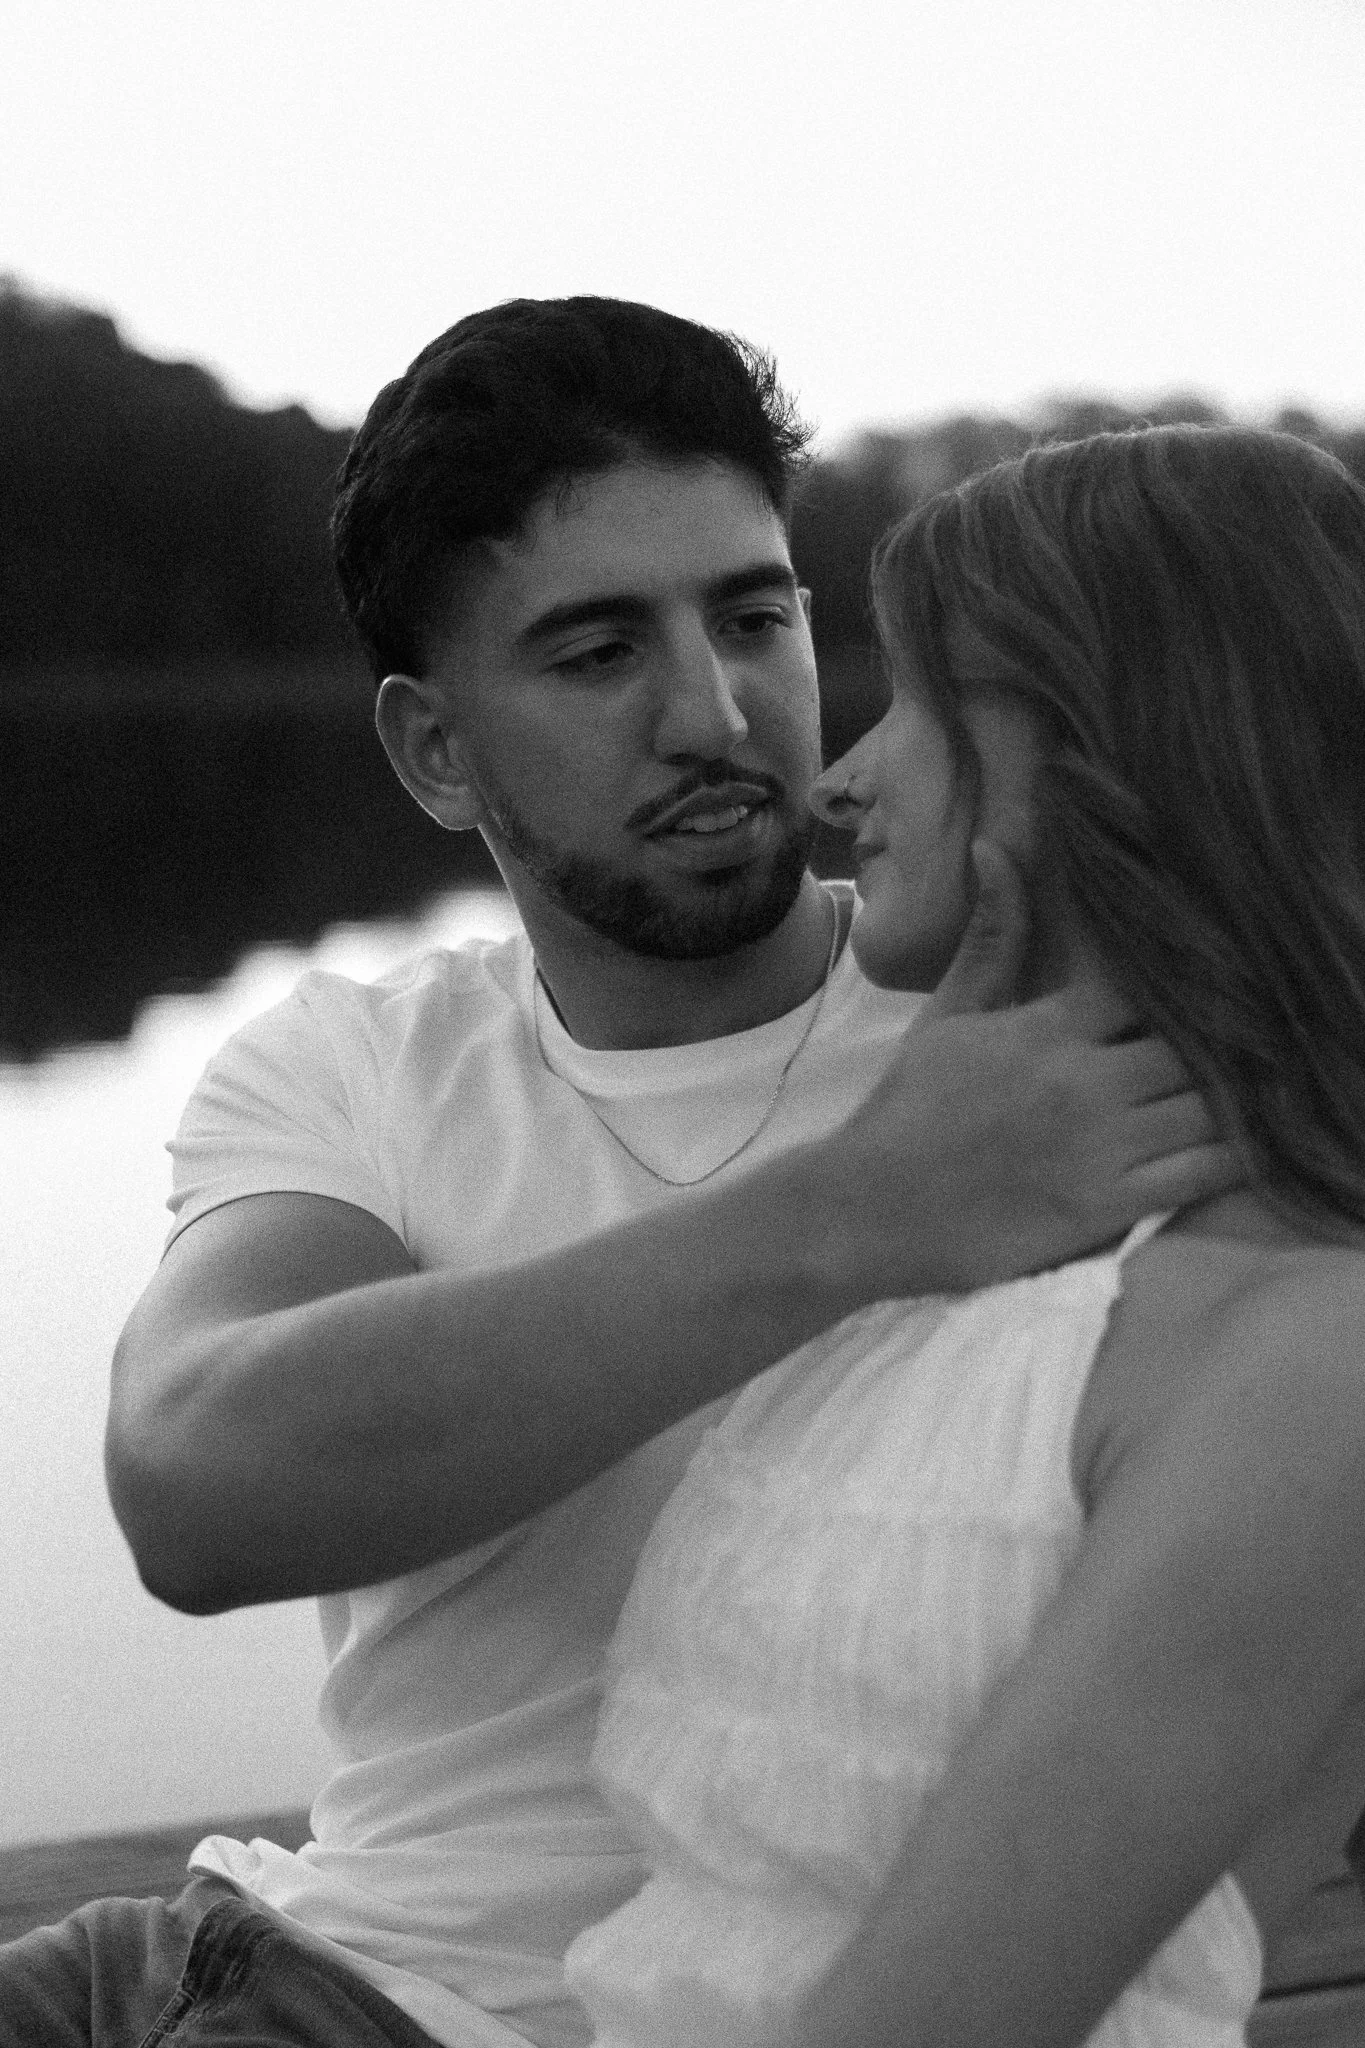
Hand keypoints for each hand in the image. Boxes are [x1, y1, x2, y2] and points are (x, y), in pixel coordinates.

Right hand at [824, 841, 1241, 1294]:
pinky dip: (1234, 1157)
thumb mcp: (949, 1015)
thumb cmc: (910, 1108)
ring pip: (1211, 1106)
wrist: (870, 1208)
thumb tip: (993, 848)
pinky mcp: (1107, 1207)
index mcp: (1050, 1026)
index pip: (1152, 983)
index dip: (1187, 984)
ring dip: (1237, 1098)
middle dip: (1224, 1044)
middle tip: (1244, 1044)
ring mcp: (1100, 1145)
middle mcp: (1084, 1079)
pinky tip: (1243, 1146)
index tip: (1205, 985)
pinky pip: (1201, 1175)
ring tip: (1250, 1093)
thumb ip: (992, 936)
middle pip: (1195, 1045)